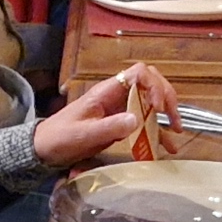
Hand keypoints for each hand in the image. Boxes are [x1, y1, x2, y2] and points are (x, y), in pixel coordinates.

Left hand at [33, 61, 174, 172]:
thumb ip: (110, 127)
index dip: (153, 85)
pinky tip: (168, 146)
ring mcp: (120, 108)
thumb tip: (136, 119)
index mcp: (107, 91)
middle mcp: (117, 95)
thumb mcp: (84, 134)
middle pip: (150, 83)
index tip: (157, 108)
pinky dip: (157, 132)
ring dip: (166, 113)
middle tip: (172, 118)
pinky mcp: (121, 123)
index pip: (138, 73)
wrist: (45, 148)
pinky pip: (144, 122)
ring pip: (151, 101)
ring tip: (176, 130)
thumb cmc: (60, 137)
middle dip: (166, 97)